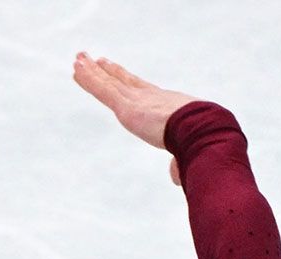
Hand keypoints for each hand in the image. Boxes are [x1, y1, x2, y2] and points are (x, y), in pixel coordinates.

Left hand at [73, 53, 196, 163]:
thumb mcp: (188, 152)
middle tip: (96, 60)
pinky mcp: (127, 107)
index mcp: (164, 106)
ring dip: (92, 72)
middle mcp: (149, 98)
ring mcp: (137, 101)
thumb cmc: (202, 140)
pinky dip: (89, 80)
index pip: (141, 91)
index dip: (128, 81)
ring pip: (109, 83)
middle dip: (109, 71)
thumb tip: (176, 178)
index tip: (118, 72)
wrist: (204, 129)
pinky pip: (103, 90)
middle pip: (123, 82)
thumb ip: (178, 164)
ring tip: (79, 59)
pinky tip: (77, 68)